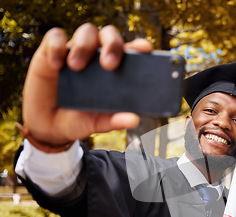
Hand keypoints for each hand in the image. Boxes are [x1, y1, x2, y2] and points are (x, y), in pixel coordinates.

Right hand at [22, 23, 152, 146]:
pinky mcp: (51, 51)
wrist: (49, 126)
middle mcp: (98, 55)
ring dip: (84, 45)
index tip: (145, 49)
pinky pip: (55, 37)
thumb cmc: (80, 119)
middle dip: (113, 44)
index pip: (131, 50)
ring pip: (86, 31)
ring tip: (77, 67)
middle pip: (110, 35)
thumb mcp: (97, 122)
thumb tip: (134, 120)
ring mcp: (76, 51)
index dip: (139, 45)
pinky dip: (56, 46)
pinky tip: (56, 64)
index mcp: (115, 70)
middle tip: (109, 64)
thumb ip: (115, 120)